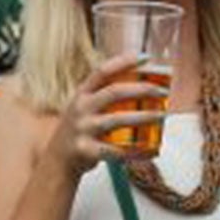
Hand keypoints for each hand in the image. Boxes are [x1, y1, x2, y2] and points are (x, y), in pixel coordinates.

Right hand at [56, 54, 170, 173]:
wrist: (55, 162)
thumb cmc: (80, 131)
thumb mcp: (85, 108)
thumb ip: (106, 98)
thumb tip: (146, 89)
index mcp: (82, 94)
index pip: (102, 71)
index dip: (124, 62)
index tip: (147, 58)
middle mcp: (80, 108)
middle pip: (114, 92)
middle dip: (142, 89)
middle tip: (163, 91)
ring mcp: (82, 128)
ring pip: (117, 119)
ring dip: (143, 116)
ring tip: (161, 115)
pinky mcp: (85, 150)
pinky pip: (116, 150)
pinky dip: (136, 150)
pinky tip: (151, 150)